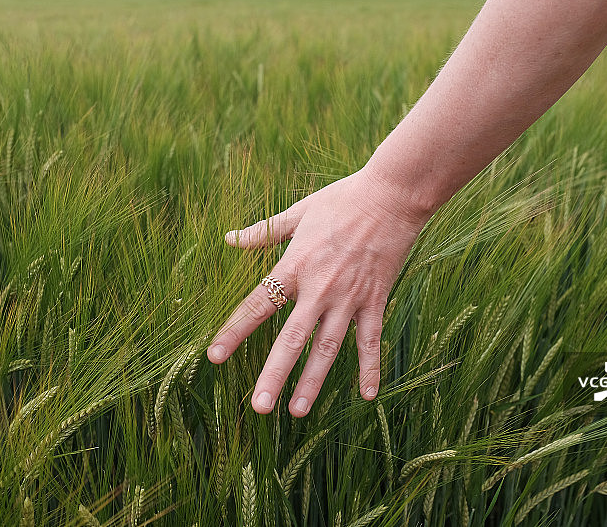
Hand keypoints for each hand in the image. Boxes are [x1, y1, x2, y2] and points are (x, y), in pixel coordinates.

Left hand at [207, 168, 429, 416]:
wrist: (392, 196)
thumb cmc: (342, 199)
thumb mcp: (299, 212)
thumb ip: (264, 232)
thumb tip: (229, 239)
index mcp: (296, 264)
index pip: (258, 303)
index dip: (235, 331)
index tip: (214, 357)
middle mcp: (320, 287)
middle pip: (292, 336)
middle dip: (275, 372)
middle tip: (259, 406)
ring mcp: (349, 297)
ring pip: (328, 346)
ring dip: (313, 380)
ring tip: (297, 411)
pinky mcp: (375, 300)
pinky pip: (370, 339)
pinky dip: (370, 367)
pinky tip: (367, 396)